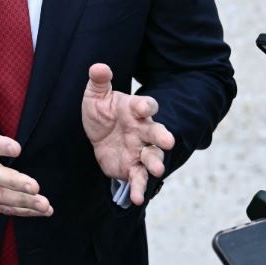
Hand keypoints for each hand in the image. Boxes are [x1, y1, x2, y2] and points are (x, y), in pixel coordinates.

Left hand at [81, 64, 175, 205]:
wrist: (98, 135)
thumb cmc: (102, 112)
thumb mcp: (96, 96)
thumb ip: (100, 81)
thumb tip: (98, 66)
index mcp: (135, 110)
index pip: (146, 106)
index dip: (145, 106)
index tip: (143, 107)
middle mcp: (143, 130)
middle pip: (157, 133)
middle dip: (163, 137)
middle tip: (169, 141)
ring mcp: (140, 150)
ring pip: (152, 157)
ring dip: (156, 163)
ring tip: (157, 170)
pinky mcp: (132, 168)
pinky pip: (138, 179)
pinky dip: (140, 188)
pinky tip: (137, 198)